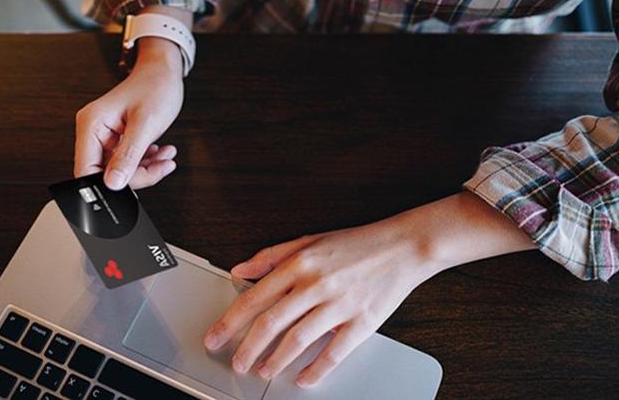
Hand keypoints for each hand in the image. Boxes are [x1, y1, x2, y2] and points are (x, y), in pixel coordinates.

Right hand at [74, 38, 183, 188]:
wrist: (164, 72)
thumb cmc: (155, 87)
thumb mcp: (145, 124)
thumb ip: (128, 155)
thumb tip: (113, 183)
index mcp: (91, 124)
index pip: (86, 169)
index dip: (109, 184)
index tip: (134, 183)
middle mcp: (94, 130)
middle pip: (105, 173)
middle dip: (136, 175)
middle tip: (159, 168)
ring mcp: (106, 136)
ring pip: (120, 170)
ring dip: (146, 169)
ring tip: (164, 158)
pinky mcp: (118, 139)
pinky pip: (128, 161)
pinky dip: (147, 162)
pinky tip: (160, 153)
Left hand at [204, 192, 534, 385]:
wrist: (402, 246)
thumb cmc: (356, 244)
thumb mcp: (309, 240)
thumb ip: (271, 256)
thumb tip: (240, 270)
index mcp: (300, 263)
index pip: (255, 298)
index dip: (230, 322)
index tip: (216, 337)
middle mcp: (316, 283)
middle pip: (271, 322)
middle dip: (248, 348)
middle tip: (236, 362)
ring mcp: (340, 304)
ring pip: (298, 339)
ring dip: (275, 360)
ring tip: (263, 371)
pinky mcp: (362, 321)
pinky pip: (334, 352)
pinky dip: (316, 369)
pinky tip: (303, 378)